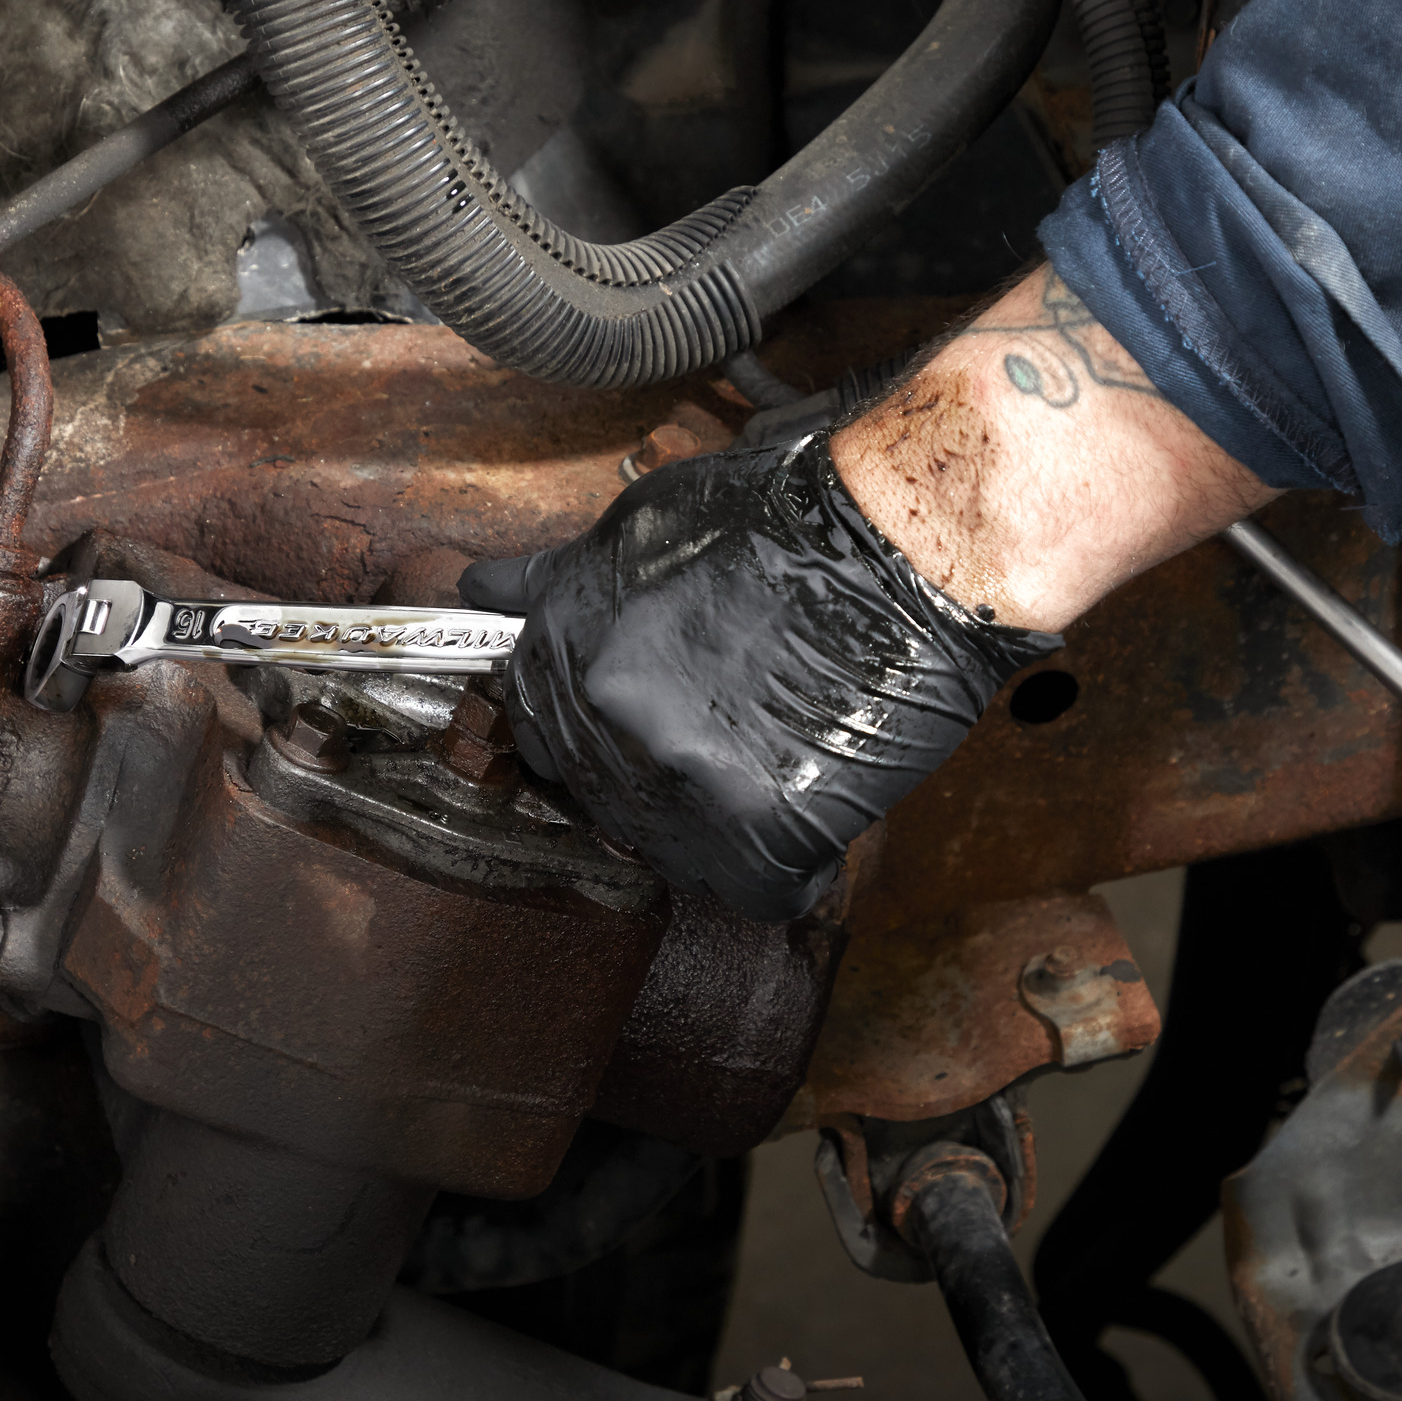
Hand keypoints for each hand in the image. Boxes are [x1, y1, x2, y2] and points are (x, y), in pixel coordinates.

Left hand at [462, 264, 1273, 923]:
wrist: (914, 535)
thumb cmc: (799, 509)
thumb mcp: (649, 522)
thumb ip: (565, 578)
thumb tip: (487, 591)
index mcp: (569, 639)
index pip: (536, 723)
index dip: (588, 732)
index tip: (635, 732)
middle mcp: (607, 713)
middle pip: (595, 796)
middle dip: (645, 783)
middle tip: (719, 749)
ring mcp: (679, 776)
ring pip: (669, 850)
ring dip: (713, 830)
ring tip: (773, 771)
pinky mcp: (760, 828)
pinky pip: (755, 891)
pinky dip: (788, 871)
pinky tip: (813, 819)